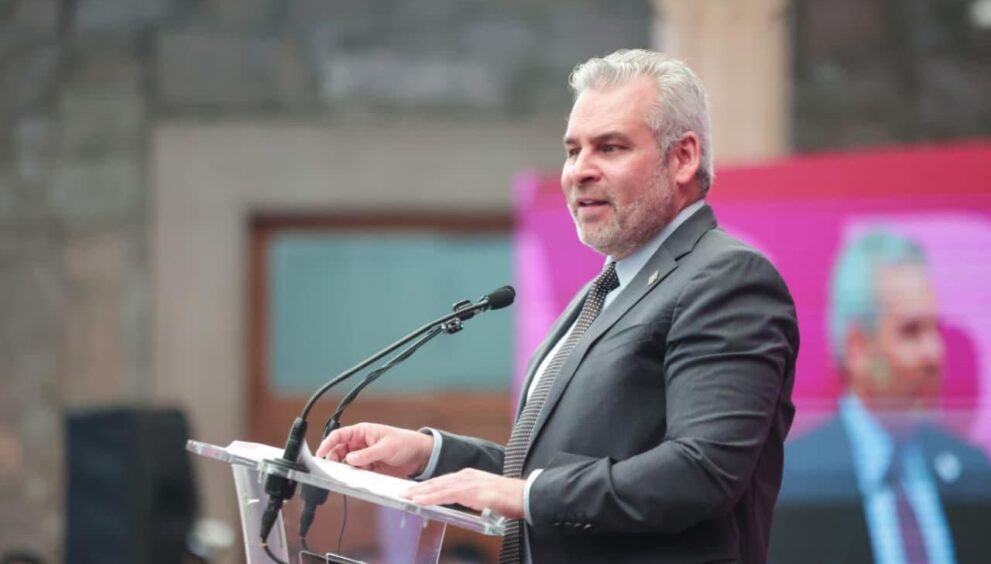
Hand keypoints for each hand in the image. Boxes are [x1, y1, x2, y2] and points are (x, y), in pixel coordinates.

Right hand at [315, 422, 433, 477]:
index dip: (327, 444)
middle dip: (334, 460)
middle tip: (332, 470)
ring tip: (344, 476)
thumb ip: (368, 454)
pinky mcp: (369, 468)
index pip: (339, 436)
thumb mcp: (386, 447)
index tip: (321, 455)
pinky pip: (356, 472)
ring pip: (346, 463)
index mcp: (362, 432)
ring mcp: (364, 456)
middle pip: (338, 451)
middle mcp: (360, 444)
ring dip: (344, 470)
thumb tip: (350, 459)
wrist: (420, 455)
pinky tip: (355, 480)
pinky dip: (354, 476)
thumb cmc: (405, 442)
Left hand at [403, 469, 525, 519]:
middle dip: (419, 488)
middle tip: (402, 493)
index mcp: (470, 477)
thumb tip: (460, 509)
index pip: (443, 481)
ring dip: (421, 492)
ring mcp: (469, 482)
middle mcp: (467, 476)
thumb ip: (471, 501)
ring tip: (406, 497)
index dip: (427, 486)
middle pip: (437, 482)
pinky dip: (431, 497)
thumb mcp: (485, 499)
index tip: (413, 491)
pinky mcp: (472, 491)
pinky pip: (447, 494)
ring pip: (439, 486)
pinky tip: (420, 501)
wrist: (526, 496)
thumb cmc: (509, 500)